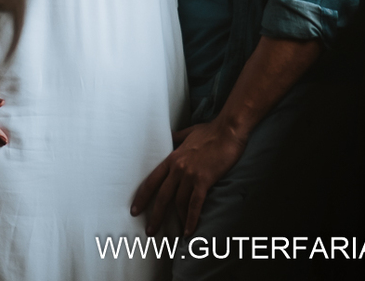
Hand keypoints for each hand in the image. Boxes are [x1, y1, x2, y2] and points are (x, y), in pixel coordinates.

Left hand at [130, 118, 247, 234]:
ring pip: (178, 202)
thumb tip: (170, 136)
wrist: (228, 130)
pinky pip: (195, 204)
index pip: (152, 180)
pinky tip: (189, 231)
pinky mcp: (204, 180)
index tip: (135, 209)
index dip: (142, 196)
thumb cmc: (211, 130)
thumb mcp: (189, 132)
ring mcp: (190, 174)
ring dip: (176, 220)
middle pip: (162, 196)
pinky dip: (191, 219)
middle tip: (150, 231)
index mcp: (173, 157)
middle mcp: (178, 168)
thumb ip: (178, 138)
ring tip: (175, 234)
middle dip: (155, 215)